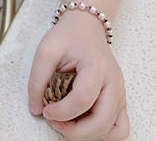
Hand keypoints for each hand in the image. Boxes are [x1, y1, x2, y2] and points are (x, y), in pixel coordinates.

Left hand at [27, 13, 128, 139]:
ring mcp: (120, 94)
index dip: (62, 112)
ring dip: (90, 135)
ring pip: (114, 131)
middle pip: (102, 122)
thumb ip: (37, 79)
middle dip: (76, 131)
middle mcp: (114, 83)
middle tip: (55, 123)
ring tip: (68, 124)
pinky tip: (83, 124)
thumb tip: (35, 108)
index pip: (83, 99)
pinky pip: (120, 128)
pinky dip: (102, 133)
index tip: (46, 111)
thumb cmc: (69, 36)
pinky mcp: (120, 101)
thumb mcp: (46, 50)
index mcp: (96, 67)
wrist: (86, 26)